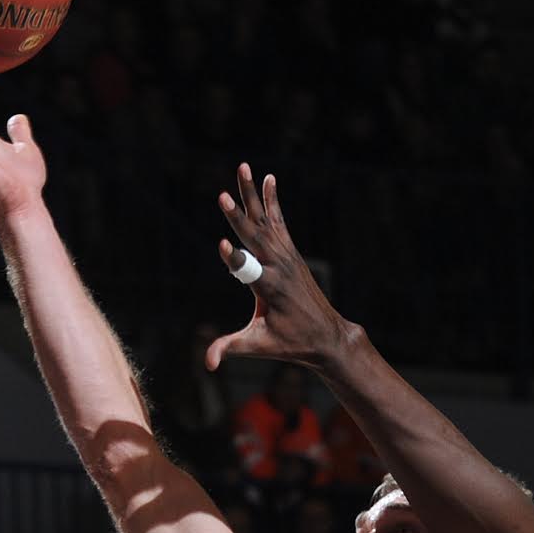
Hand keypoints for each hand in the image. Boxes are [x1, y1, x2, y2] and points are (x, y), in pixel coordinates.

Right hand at [205, 162, 354, 370]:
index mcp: (269, 289)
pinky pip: (279, 221)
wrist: (326, 336)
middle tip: (222, 193)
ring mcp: (287, 256)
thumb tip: (207, 365)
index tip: (222, 244)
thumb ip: (231, 348)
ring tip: (243, 167)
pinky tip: (268, 179)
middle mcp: (279, 267)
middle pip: (255, 236)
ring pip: (266, 220)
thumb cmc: (290, 343)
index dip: (234, 260)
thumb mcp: (260, 347)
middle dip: (238, 216)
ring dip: (253, 194)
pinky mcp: (291, 252)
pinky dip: (272, 200)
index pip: (248, 271)